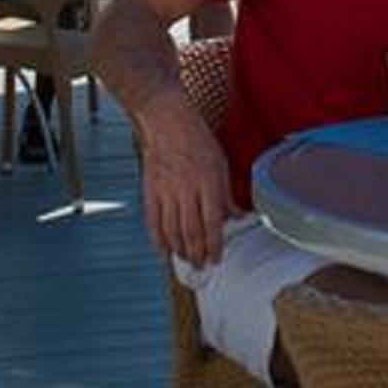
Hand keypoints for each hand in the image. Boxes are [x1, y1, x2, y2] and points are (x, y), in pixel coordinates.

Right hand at [137, 107, 234, 265]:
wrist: (167, 120)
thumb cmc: (196, 138)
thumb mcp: (220, 163)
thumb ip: (226, 194)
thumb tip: (236, 217)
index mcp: (208, 181)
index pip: (212, 221)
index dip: (214, 244)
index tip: (217, 258)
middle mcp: (186, 188)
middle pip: (191, 230)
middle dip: (197, 253)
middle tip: (202, 266)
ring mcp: (166, 190)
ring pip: (171, 230)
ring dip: (180, 250)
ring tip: (187, 261)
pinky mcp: (150, 190)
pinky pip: (153, 221)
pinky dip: (158, 240)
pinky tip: (164, 252)